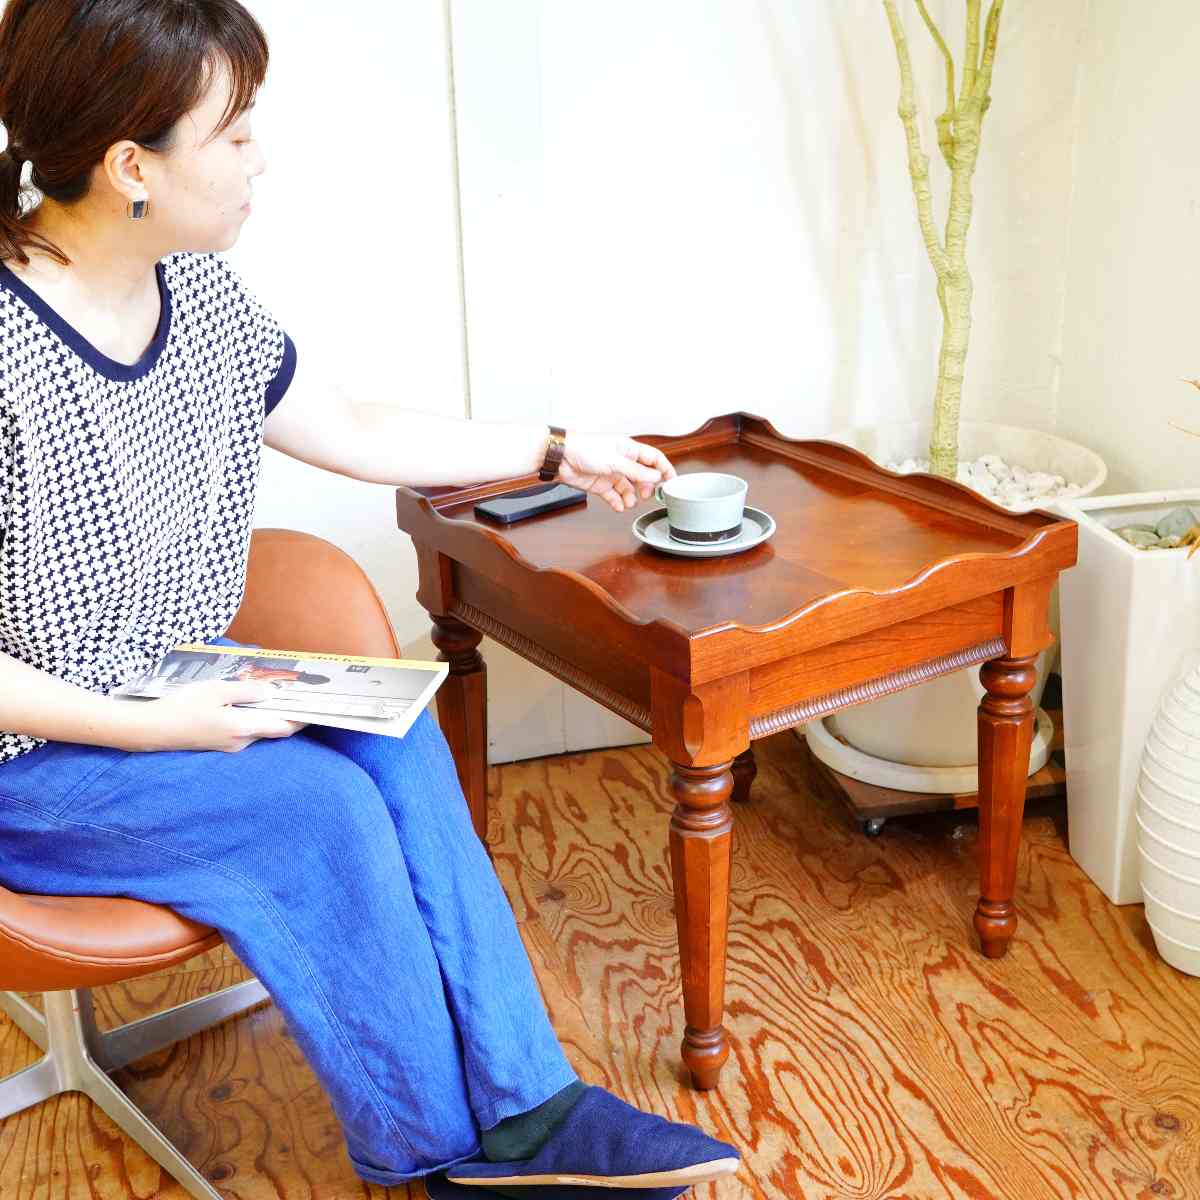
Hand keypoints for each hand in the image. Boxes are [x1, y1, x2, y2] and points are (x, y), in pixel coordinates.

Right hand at [120, 680, 309, 752]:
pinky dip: (256, 719)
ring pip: (260, 730)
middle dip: (289, 714)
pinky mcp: (220, 744)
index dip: (303, 719)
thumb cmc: (182, 707)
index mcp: (243, 728)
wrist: (152, 729)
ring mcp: (230, 746)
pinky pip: (246, 731)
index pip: (284, 727)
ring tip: (281, 696)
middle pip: (274, 729)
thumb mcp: (216, 691)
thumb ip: (246, 691)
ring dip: (271, 716)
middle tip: (301, 697)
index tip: (318, 708)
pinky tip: (253, 705)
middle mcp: (241, 742)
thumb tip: (270, 693)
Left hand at [557, 432, 677, 512]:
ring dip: (632, 497)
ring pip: (629, 488)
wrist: (561, 457)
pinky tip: (620, 506)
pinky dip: (618, 502)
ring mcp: (611, 473)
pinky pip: (614, 496)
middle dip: (647, 487)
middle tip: (647, 495)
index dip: (664, 469)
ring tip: (630, 503)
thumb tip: (656, 476)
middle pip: (643, 476)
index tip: (672, 482)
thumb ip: (637, 470)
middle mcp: (622, 461)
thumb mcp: (616, 460)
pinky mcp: (600, 484)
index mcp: (629, 449)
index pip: (654, 458)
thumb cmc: (585, 449)